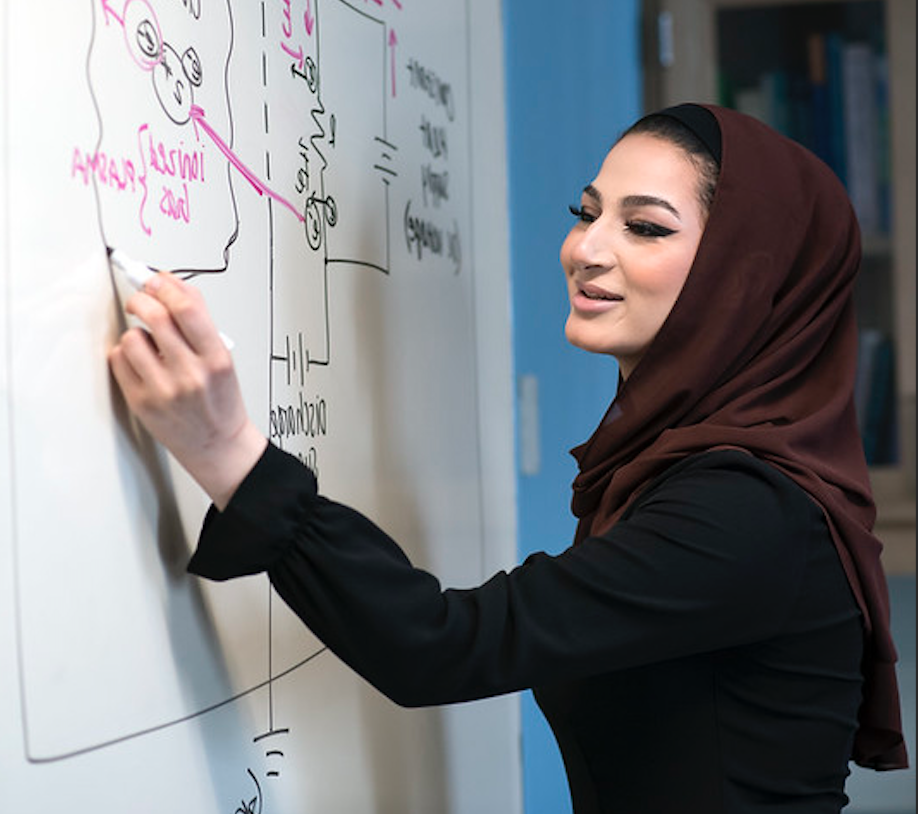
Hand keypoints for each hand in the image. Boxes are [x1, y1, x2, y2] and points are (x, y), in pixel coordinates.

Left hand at [108, 273, 266, 509]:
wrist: (218, 445)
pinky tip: (141, 362)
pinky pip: (119, 361)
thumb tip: (174, 286)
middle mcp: (190, 374)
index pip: (187, 308)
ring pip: (132, 338)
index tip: (157, 280)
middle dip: (143, 299)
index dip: (166, 285)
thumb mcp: (223, 359)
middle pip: (156, 316)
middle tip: (142, 300)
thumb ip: (200, 323)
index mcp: (216, 359)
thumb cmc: (221, 402)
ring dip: (136, 333)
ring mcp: (163, 389)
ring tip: (149, 343)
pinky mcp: (141, 402)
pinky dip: (125, 355)